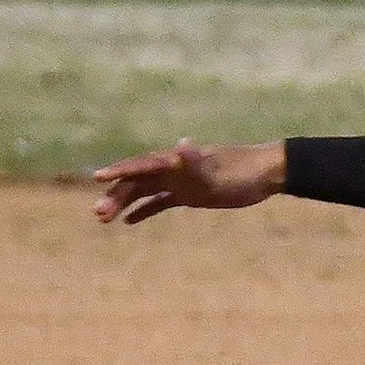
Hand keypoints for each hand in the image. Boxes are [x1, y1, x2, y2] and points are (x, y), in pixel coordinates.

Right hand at [93, 139, 286, 225]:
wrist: (267, 174)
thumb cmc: (242, 171)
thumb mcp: (218, 170)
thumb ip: (195, 162)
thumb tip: (180, 143)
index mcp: (175, 161)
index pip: (141, 164)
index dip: (119, 170)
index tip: (97, 177)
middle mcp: (173, 168)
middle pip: (138, 181)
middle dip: (116, 194)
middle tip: (98, 214)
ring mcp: (180, 181)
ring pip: (145, 191)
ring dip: (125, 202)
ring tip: (104, 219)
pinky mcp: (190, 193)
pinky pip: (161, 201)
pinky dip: (145, 209)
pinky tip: (129, 221)